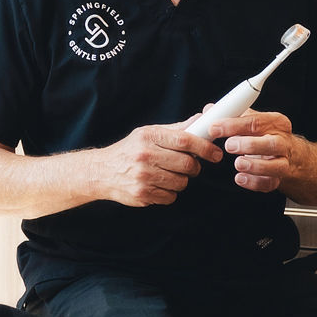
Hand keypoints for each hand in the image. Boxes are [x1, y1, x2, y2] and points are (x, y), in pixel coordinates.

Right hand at [94, 120, 223, 206]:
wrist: (101, 171)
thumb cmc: (129, 150)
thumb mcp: (148, 133)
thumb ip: (176, 129)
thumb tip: (201, 119)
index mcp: (149, 136)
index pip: (185, 140)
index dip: (205, 147)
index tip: (216, 153)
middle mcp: (145, 155)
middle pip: (187, 164)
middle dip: (194, 167)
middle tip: (190, 166)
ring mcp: (143, 176)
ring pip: (181, 182)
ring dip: (181, 180)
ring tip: (168, 175)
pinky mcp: (142, 194)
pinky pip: (170, 197)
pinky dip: (169, 193)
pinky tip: (158, 185)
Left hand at [200, 110, 306, 192]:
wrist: (287, 154)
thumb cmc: (265, 135)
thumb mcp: (253, 121)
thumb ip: (232, 116)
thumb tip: (210, 110)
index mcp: (276, 123)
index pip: (256, 121)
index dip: (233, 125)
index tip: (215, 128)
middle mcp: (282, 142)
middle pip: (271, 144)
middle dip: (249, 145)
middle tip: (229, 145)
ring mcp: (283, 161)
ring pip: (276, 166)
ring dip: (255, 165)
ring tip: (238, 163)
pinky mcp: (279, 178)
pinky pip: (269, 183)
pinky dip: (254, 182)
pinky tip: (240, 178)